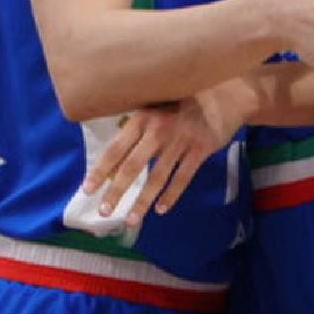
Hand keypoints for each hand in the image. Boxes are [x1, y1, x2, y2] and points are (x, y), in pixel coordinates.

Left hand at [83, 83, 249, 225]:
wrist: (226, 94)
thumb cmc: (186, 100)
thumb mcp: (157, 104)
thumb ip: (138, 124)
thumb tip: (115, 150)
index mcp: (143, 117)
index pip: (116, 148)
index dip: (100, 170)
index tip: (87, 189)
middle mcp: (159, 129)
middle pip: (132, 166)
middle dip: (116, 191)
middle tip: (104, 211)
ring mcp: (181, 140)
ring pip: (157, 176)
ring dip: (142, 201)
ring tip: (131, 219)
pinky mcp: (201, 150)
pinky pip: (183, 177)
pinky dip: (171, 195)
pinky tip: (161, 210)